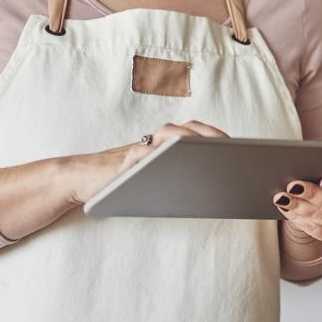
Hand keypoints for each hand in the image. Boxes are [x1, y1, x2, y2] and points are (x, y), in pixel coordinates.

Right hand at [64, 120, 228, 205]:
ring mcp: (139, 148)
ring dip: (188, 139)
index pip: (194, 133)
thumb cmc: (122, 182)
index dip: (215, 136)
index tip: (240, 146)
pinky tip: (170, 161)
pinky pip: (143, 154)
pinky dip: (157, 155)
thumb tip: (211, 191)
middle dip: (209, 135)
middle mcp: (153, 142)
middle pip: (186, 130)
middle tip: (229, 146)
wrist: (82, 180)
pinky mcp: (123, 160)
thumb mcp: (153, 181)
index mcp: (163, 146)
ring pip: (167, 135)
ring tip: (208, 149)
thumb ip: (174, 179)